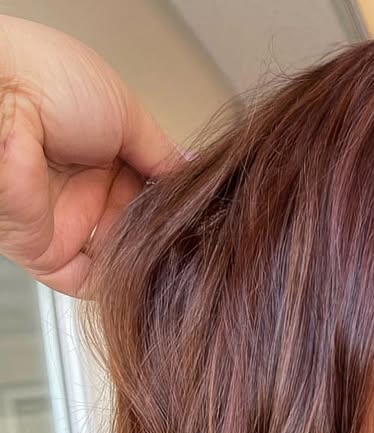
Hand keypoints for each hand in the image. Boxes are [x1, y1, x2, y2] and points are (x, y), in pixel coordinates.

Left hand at [0, 15, 187, 296]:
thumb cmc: (46, 82)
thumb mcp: (126, 111)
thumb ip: (162, 153)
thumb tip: (191, 174)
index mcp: (95, 149)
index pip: (146, 188)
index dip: (174, 201)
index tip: (204, 210)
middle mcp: (78, 187)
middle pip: (136, 226)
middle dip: (166, 233)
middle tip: (195, 235)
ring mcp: (63, 222)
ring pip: (120, 259)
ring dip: (146, 260)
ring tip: (174, 251)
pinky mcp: (47, 252)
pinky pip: (89, 284)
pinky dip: (119, 286)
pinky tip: (146, 271)